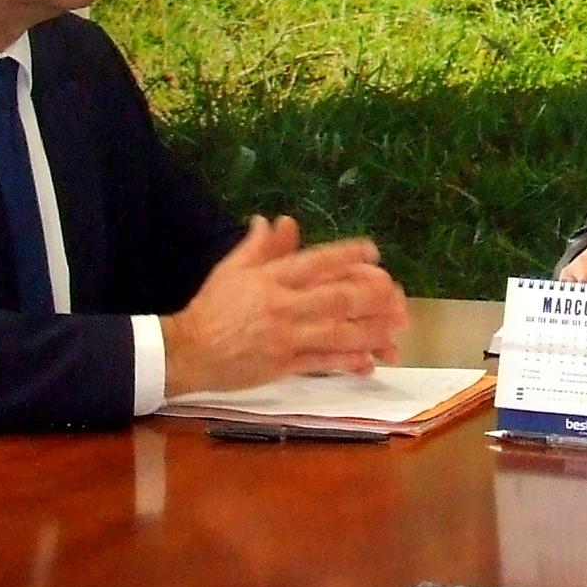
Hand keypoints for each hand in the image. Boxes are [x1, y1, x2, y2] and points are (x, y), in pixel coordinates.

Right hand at [164, 215, 409, 396]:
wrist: (187, 351)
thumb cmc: (211, 308)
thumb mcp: (231, 270)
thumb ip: (258, 246)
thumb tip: (277, 220)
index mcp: (271, 278)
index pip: (318, 261)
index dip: (349, 255)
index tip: (374, 251)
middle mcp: (283, 305)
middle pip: (338, 297)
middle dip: (373, 296)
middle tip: (398, 294)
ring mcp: (285, 337)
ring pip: (338, 332)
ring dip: (371, 330)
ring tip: (396, 328)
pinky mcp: (284, 366)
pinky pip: (322, 363)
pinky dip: (347, 361)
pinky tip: (369, 359)